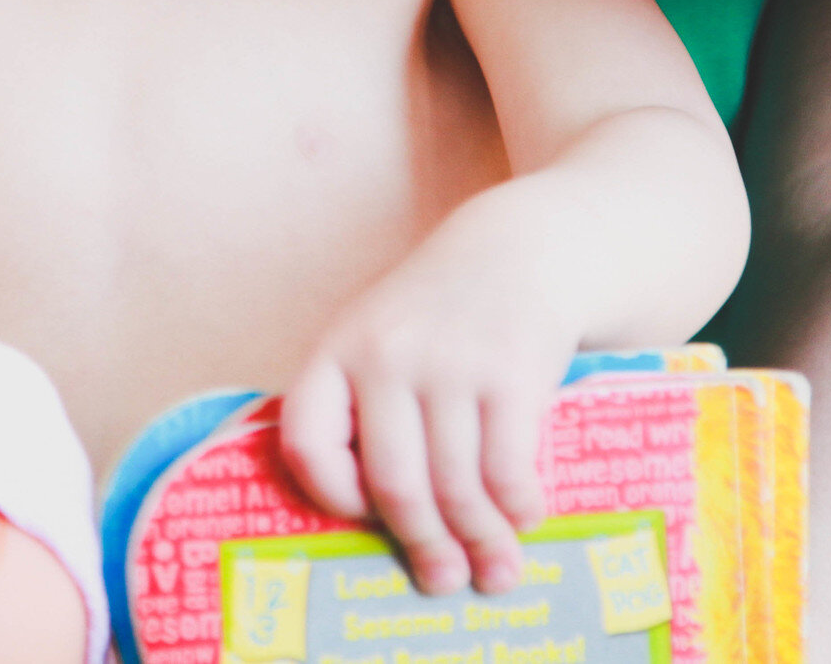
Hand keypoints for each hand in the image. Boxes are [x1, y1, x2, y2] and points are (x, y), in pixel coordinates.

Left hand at [279, 252, 574, 597]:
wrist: (520, 249)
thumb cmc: (439, 313)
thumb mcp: (377, 335)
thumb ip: (361, 407)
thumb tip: (373, 516)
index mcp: (337, 350)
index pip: (307, 444)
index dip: (331, 495)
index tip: (363, 517)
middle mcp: (386, 356)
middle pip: (394, 484)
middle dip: (423, 545)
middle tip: (442, 580)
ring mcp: (450, 364)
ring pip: (456, 485)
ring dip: (480, 541)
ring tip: (495, 568)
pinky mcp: (511, 373)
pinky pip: (507, 468)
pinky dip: (516, 507)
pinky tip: (524, 517)